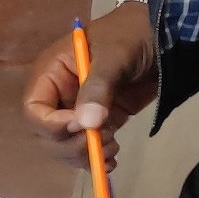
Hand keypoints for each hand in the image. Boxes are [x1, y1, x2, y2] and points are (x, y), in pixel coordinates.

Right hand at [20, 1, 158, 149]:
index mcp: (52, 73)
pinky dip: (96, 159)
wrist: (164, 36)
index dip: (52, 124)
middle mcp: (59, 95)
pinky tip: (111, 161)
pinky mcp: (100, 120)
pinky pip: (87, 147)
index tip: (82, 125)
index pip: (34, 109)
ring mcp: (79, 110)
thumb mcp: (114, 56)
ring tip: (113, 147)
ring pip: (65, 146)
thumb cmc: (132, 36)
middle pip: (47, 134)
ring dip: (84, 154)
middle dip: (70, 145)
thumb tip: (87, 124)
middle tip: (102, 141)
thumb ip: (98, 88)